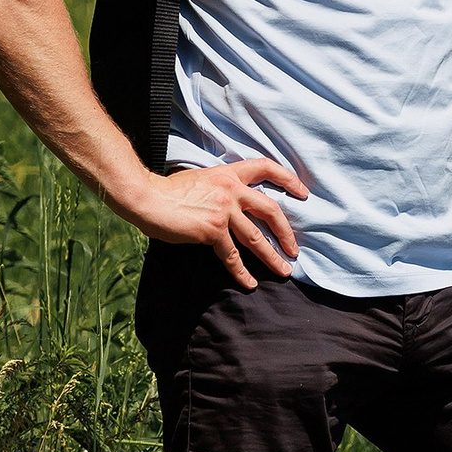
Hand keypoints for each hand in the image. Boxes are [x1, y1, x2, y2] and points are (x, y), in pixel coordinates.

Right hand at [120, 158, 308, 286]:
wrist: (148, 198)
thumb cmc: (168, 191)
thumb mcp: (201, 179)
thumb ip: (219, 188)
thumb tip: (230, 205)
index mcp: (229, 174)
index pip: (266, 168)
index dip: (288, 180)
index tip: (303, 193)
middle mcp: (231, 190)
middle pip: (271, 210)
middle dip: (286, 232)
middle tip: (295, 249)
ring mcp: (224, 210)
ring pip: (256, 237)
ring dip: (272, 257)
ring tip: (283, 271)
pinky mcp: (212, 230)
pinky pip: (232, 255)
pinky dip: (241, 272)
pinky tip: (248, 283)